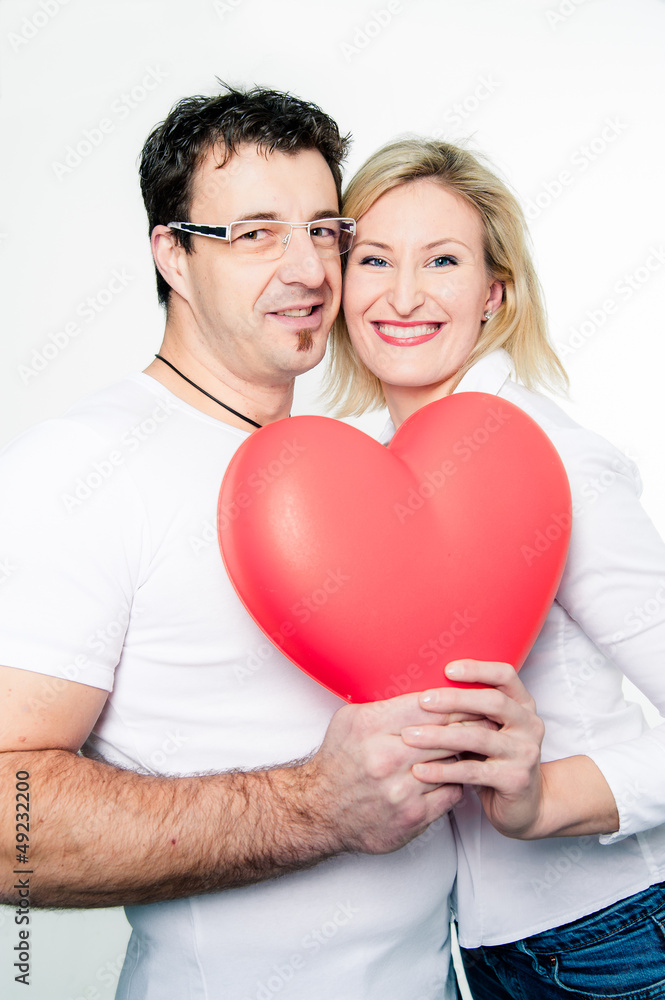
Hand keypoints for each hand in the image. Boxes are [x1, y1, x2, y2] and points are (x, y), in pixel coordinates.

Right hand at [303, 692, 464, 854]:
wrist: (318, 811)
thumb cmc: (337, 762)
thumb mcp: (350, 719)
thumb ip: (385, 705)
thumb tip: (423, 692)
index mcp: (373, 726)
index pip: (431, 708)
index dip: (459, 702)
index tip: (474, 699)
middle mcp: (387, 757)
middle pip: (447, 735)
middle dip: (472, 725)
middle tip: (489, 720)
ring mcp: (401, 790)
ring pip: (453, 764)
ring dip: (467, 755)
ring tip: (480, 745)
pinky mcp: (411, 816)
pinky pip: (451, 794)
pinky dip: (457, 782)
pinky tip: (458, 774)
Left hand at [401, 660, 544, 837]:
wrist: (525, 805)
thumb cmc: (494, 760)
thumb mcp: (487, 729)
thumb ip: (468, 711)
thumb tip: (423, 691)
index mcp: (523, 705)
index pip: (505, 675)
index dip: (477, 669)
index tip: (447, 669)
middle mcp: (530, 725)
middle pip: (493, 702)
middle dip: (454, 699)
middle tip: (422, 701)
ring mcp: (525, 753)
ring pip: (479, 737)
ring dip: (440, 736)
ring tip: (410, 736)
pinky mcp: (515, 780)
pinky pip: (473, 771)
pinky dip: (444, 769)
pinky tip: (421, 769)